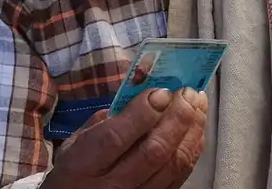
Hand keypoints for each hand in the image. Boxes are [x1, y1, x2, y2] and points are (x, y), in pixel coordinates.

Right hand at [41, 88, 207, 188]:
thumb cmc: (74, 170)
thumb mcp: (75, 142)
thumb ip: (106, 119)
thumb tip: (142, 94)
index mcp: (84, 163)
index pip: (116, 137)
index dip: (143, 111)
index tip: (161, 90)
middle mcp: (112, 185)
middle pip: (154, 151)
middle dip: (177, 116)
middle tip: (188, 92)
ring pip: (173, 164)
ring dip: (191, 130)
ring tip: (198, 104)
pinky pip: (181, 176)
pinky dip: (193, 149)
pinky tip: (196, 129)